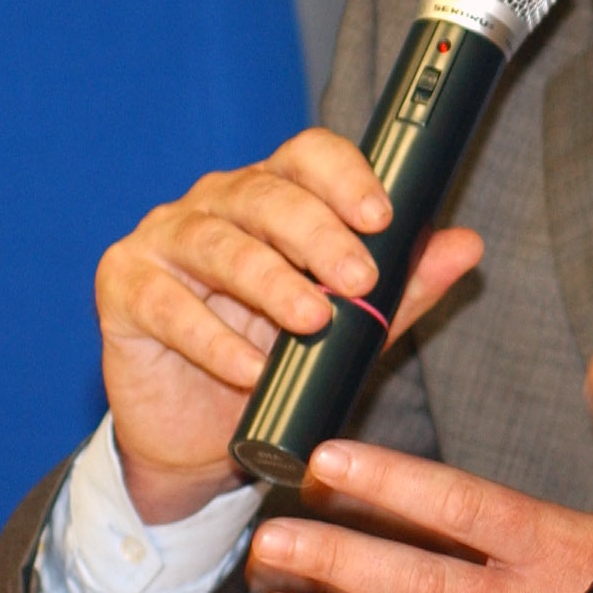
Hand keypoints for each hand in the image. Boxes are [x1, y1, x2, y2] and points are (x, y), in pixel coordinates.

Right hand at [94, 128, 484, 523]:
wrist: (200, 437)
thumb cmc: (275, 361)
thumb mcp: (351, 329)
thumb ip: (403, 288)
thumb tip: (467, 246)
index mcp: (272, 195)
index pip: (306, 156)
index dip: (344, 176)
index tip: (383, 216)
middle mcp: (215, 205)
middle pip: (264, 195)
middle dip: (317, 233)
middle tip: (358, 276)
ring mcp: (163, 241)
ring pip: (217, 244)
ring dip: (269, 282)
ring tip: (311, 321)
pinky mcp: (124, 288)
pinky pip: (168, 305)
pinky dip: (212, 339)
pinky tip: (248, 368)